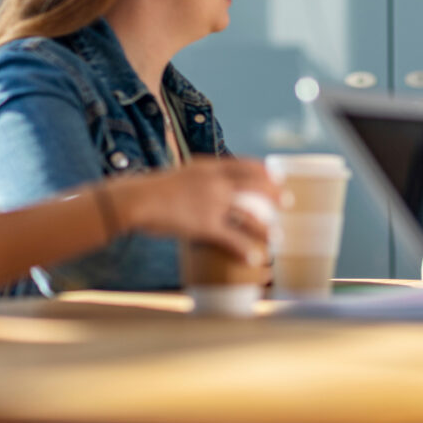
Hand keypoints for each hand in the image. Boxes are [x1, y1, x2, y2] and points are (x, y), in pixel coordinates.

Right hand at [106, 156, 287, 265]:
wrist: (135, 199)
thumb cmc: (151, 189)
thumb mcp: (179, 175)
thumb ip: (197, 179)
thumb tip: (206, 186)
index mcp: (209, 167)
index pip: (245, 165)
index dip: (264, 171)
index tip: (277, 176)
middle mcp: (216, 182)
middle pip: (255, 187)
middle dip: (274, 195)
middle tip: (287, 202)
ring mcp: (213, 204)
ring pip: (250, 216)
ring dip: (266, 227)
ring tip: (276, 237)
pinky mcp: (205, 225)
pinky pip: (232, 239)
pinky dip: (245, 249)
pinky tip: (254, 258)